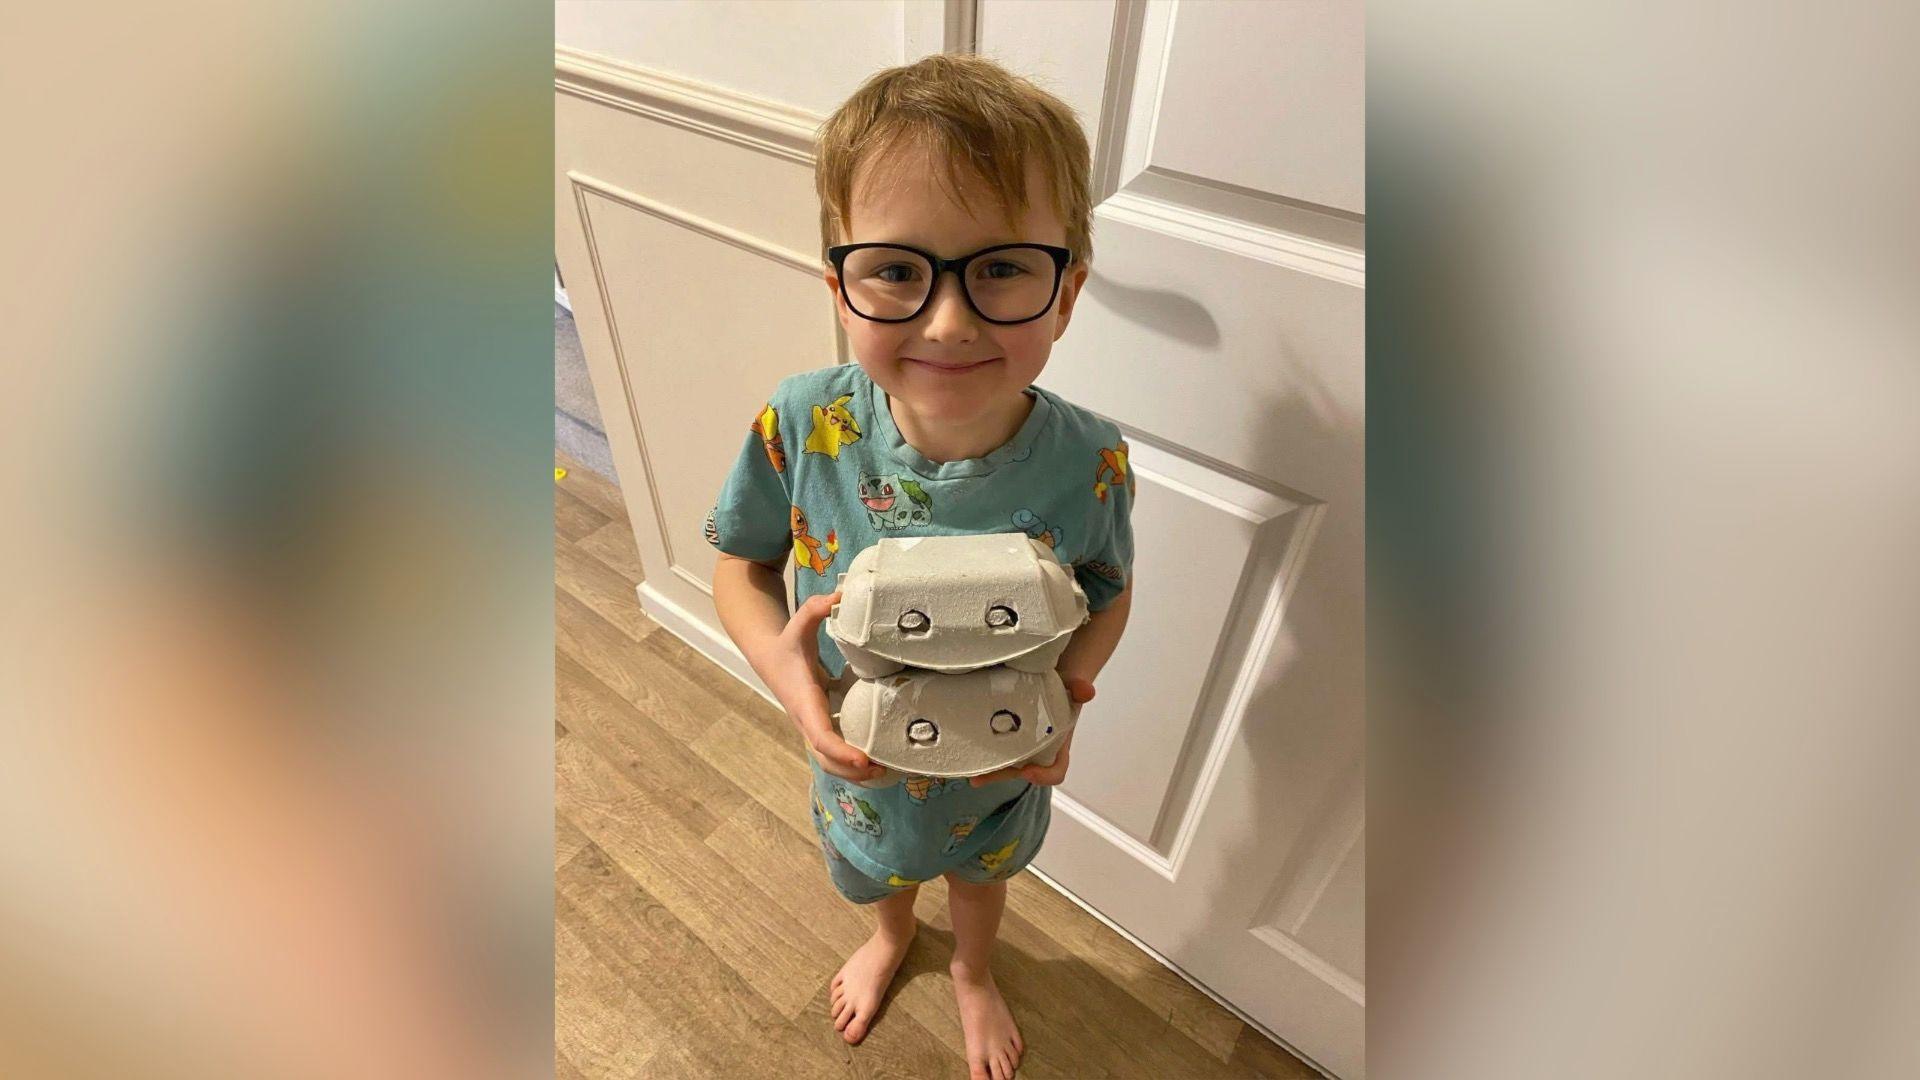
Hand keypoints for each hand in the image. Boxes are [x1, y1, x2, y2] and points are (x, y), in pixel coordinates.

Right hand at [762, 590, 884, 783]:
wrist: (767, 656)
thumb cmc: (786, 643)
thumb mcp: (798, 623)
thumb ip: (815, 608)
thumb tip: (839, 593)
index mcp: (805, 701)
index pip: (820, 735)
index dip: (841, 750)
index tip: (863, 758)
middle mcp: (807, 719)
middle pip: (825, 758)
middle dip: (850, 770)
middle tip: (881, 769)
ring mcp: (812, 725)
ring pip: (828, 760)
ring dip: (852, 771)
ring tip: (885, 770)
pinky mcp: (819, 724)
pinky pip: (833, 749)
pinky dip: (851, 759)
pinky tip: (877, 759)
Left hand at [969, 675, 1094, 787]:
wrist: (1050, 680)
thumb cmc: (1062, 688)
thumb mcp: (1071, 685)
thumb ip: (1079, 687)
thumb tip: (1086, 691)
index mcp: (1057, 748)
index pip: (1055, 772)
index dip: (1043, 776)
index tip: (1028, 771)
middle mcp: (1039, 753)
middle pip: (1022, 773)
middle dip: (1003, 776)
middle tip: (982, 776)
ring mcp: (1021, 749)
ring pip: (1006, 767)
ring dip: (989, 772)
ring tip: (970, 773)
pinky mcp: (1005, 741)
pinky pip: (995, 755)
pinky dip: (981, 758)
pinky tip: (964, 754)